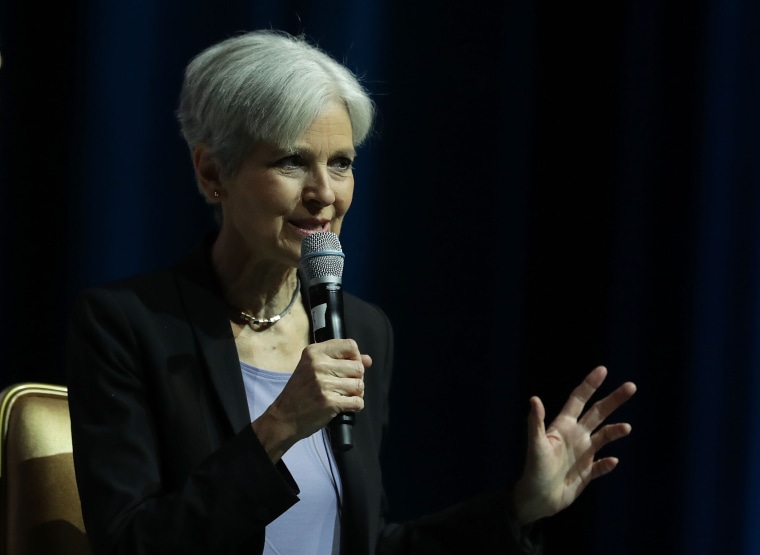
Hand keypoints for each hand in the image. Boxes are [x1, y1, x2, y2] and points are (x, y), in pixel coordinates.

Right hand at [252, 339, 370, 461]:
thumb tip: (368, 360)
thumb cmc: (300, 392)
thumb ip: (340, 360)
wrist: (284, 418)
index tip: (349, 368)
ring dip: (355, 394)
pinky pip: (358, 402)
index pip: (350, 346)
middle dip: (356, 379)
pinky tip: (344, 406)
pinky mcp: (330, 402)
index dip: (356, 358)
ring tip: (342, 397)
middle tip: (343, 387)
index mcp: (313, 352)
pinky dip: (355, 406)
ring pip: (360, 385)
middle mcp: (318, 365)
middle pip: (358, 367)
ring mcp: (324, 384)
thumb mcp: (312, 368)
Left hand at [513, 365, 635, 523]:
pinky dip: (608, 463)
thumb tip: (534, 399)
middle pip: (598, 413)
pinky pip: (602, 466)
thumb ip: (536, 423)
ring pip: (604, 437)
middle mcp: (575, 437)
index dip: (590, 384)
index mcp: (563, 427)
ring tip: (627, 428)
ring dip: (616, 431)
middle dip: (614, 399)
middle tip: (631, 386)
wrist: (537, 499)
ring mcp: (582, 454)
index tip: (603, 370)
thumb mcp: (535, 445)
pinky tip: (613, 461)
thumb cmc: (534, 471)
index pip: (579, 400)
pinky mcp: (587, 473)